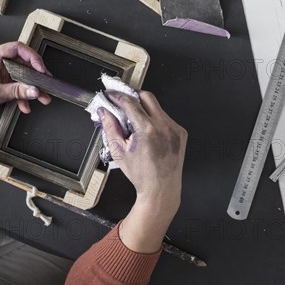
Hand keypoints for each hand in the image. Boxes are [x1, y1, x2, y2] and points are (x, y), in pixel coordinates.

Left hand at [0, 42, 51, 115]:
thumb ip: (16, 91)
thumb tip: (34, 90)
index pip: (17, 48)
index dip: (32, 57)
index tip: (41, 69)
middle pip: (23, 62)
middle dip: (36, 75)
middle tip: (46, 84)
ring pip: (22, 74)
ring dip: (31, 87)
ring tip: (41, 97)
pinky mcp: (1, 79)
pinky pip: (16, 83)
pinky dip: (22, 93)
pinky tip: (25, 104)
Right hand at [98, 91, 186, 210]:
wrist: (161, 189)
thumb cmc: (142, 175)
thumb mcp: (119, 151)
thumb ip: (109, 127)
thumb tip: (104, 112)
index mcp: (147, 130)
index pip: (130, 102)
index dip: (118, 96)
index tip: (111, 95)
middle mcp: (164, 126)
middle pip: (146, 96)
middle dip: (133, 96)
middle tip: (122, 102)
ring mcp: (174, 128)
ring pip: (156, 107)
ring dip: (144, 109)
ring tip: (134, 123)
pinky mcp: (180, 132)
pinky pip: (165, 117)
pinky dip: (154, 119)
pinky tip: (148, 132)